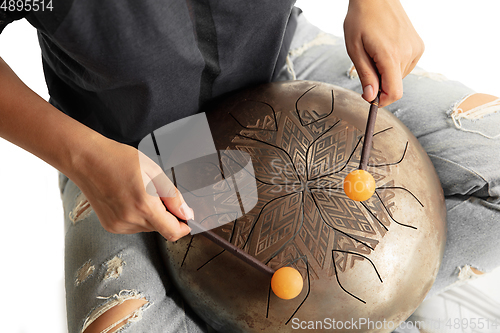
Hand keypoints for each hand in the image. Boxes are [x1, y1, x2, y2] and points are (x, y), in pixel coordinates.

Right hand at [72, 137, 192, 240]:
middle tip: (156, 192)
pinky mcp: (111, 226)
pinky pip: (134, 226)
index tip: (186, 219)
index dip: (183, 227)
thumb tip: (186, 213)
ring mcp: (119, 225)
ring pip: (148, 227)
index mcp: (145, 205)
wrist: (87, 160)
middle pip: (161, 228)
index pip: (172, 232)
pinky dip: (137, 216)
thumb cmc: (119, 159)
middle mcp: (131, 220)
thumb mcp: (154, 171)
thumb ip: (173, 196)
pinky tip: (129, 199)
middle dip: (165, 215)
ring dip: (151, 215)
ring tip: (139, 192)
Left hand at [344, 0, 423, 106]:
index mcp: (391, 55)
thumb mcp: (355, 49)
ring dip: (386, 73)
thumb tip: (371, 97)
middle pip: (395, 86)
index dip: (381, 101)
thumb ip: (365, 75)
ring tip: (376, 53)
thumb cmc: (361, 19)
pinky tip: (386, 49)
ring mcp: (416, 49)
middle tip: (367, 64)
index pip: (394, 93)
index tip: (370, 98)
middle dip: (379, 83)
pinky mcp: (419, 46)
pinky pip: (405, 66)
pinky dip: (394, 65)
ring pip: (400, 77)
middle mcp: (408, 53)